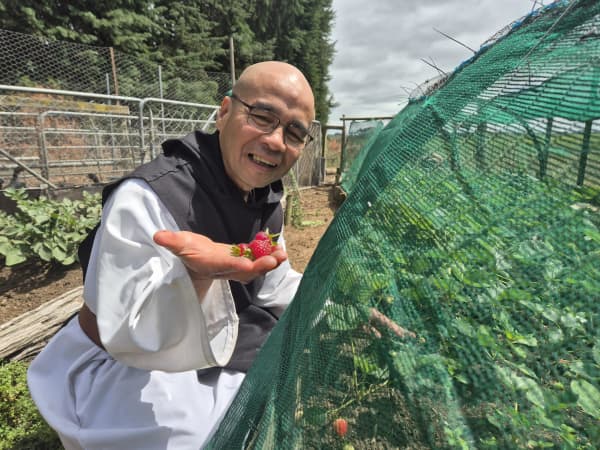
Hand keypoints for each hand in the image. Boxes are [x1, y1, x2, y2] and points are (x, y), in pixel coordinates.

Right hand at [153, 230, 287, 283]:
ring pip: (255, 266)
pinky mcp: (243, 259)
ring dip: (270, 261)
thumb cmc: (186, 251)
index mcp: (212, 263)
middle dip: (261, 266)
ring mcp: (237, 265)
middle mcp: (227, 267)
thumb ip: (171, 241)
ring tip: (283, 254)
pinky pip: (257, 258)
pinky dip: (268, 253)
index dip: (237, 265)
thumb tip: (158, 236)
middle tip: (276, 259)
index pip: (225, 265)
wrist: (195, 261)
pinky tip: (278, 246)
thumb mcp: (178, 244)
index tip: (250, 265)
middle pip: (246, 271)